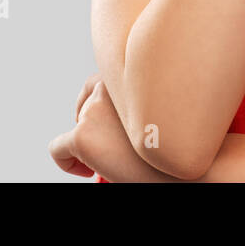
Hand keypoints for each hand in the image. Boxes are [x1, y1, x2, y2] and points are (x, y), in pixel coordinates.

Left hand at [49, 75, 179, 182]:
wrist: (187, 166)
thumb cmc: (182, 141)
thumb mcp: (164, 108)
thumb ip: (141, 100)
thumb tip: (123, 116)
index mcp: (129, 73)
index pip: (100, 83)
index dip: (100, 106)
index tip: (110, 126)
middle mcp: (108, 86)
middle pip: (85, 102)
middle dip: (91, 123)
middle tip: (108, 146)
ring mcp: (92, 111)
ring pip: (75, 127)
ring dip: (87, 145)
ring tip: (108, 162)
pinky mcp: (81, 136)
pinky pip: (57, 149)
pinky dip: (66, 163)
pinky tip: (89, 172)